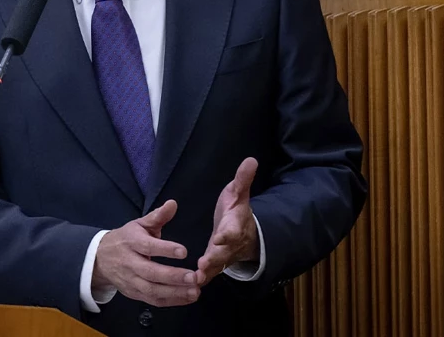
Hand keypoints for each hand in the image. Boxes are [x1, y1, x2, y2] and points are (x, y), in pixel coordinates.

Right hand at [91, 200, 200, 306]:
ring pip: (152, 290)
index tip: (184, 251)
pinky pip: (153, 301)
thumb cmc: (127, 239)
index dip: (164, 249)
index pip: (147, 246)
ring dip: (175, 292)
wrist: (101, 259)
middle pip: (150, 272)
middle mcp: (129, 263)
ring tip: (195, 291)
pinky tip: (188, 297)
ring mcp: (131, 281)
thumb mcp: (139, 224)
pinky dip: (172, 301)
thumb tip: (173, 203)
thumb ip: (158, 216)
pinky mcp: (134, 294)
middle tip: (194, 277)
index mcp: (131, 242)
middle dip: (173, 276)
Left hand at [194, 157, 259, 284]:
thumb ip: (243, 179)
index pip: (233, 229)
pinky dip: (203, 278)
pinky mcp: (216, 263)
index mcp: (235, 224)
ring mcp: (224, 255)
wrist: (245, 233)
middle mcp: (231, 243)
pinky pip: (210, 273)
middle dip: (215, 256)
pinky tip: (192, 284)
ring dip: (208, 271)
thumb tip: (251, 159)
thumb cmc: (236, 210)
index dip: (228, 233)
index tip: (221, 235)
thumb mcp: (238, 193)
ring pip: (217, 265)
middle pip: (224, 251)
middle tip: (205, 262)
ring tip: (197, 276)